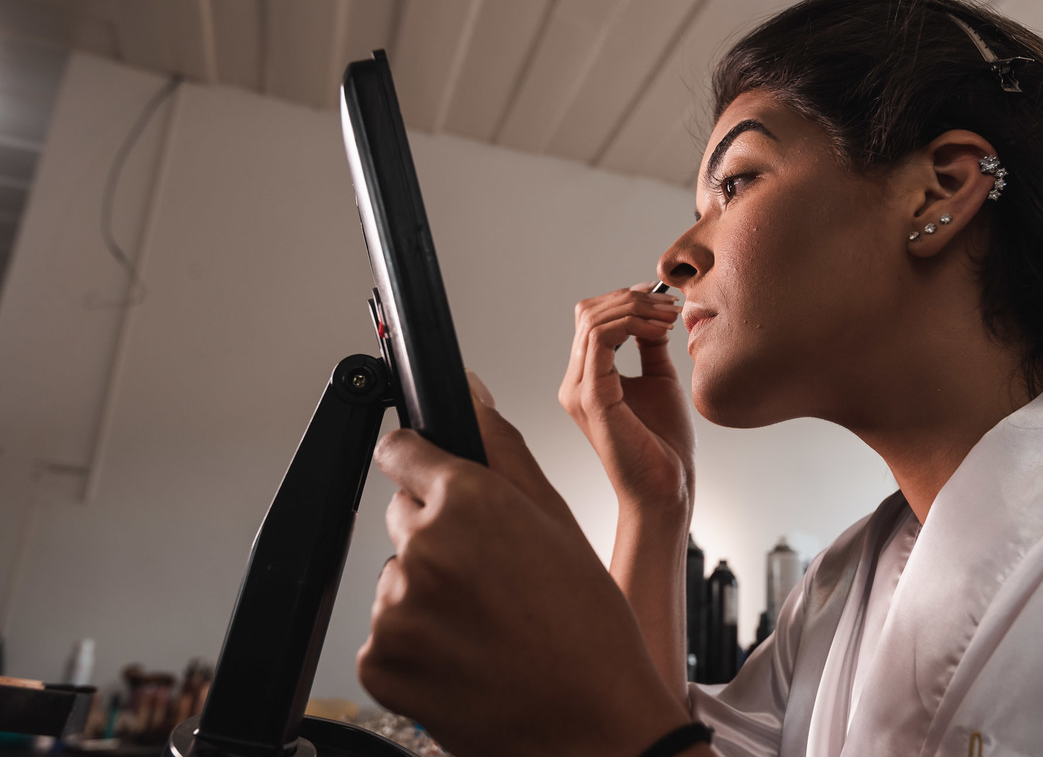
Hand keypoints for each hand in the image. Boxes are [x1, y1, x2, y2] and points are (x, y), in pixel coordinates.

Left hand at [358, 379, 691, 756]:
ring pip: (395, 578)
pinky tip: (465, 655)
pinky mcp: (381, 662)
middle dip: (436, 535)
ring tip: (485, 623)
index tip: (428, 476)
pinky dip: (415, 645)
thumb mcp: (557, 519)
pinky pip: (385, 635)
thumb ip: (501, 446)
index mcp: (469, 501)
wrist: (591, 726)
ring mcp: (397, 608)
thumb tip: (470, 390)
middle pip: (402, 518)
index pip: (401, 452)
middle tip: (490, 575)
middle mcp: (425, 547)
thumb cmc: (587, 628)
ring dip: (426, 593)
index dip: (420, 464)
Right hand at [558, 285, 694, 512]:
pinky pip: (599, 340)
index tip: (662, 301)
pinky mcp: (591, 398)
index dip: (625, 300)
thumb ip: (650, 346)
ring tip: (669, 317)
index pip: (591, 319)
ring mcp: (578, 390)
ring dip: (635, 309)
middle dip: (631, 299)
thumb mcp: (659, 380)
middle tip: (669, 306)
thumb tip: (652, 313)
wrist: (666, 488)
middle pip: (587, 312)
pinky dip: (630, 325)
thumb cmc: (664, 443)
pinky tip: (658, 331)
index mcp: (587, 378)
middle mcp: (575, 382)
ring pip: (592, 321)